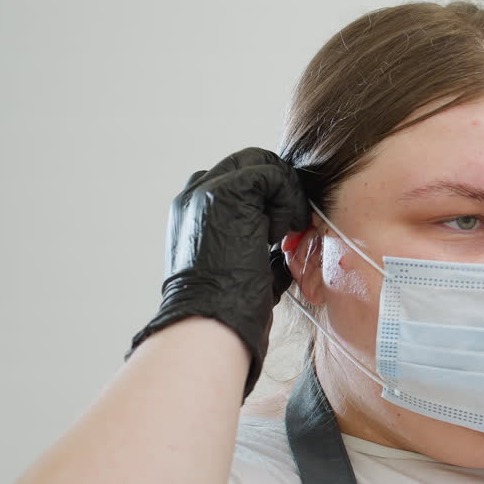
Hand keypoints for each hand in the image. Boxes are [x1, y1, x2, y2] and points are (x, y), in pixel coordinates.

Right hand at [126, 147, 310, 398]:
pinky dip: (287, 201)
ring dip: (285, 196)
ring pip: (264, 165)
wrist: (211, 320)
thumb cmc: (231, 305)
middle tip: (290, 228)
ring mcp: (206, 190)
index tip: (281, 232)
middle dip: (280, 191)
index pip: (240, 178)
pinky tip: (280, 233)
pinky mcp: (226, 192)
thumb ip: (260, 242)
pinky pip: (273, 175)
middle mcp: (194, 195)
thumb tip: (290, 240)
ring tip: (281, 234)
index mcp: (193, 211)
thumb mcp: (246, 266)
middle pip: (253, 163)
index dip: (269, 197)